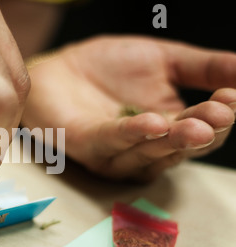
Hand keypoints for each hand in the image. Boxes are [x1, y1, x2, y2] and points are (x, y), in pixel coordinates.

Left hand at [22, 35, 235, 180]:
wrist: (61, 67)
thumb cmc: (107, 68)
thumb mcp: (164, 60)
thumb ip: (202, 67)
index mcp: (168, 126)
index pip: (202, 131)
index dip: (219, 118)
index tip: (232, 97)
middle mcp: (145, 147)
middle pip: (179, 148)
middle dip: (203, 132)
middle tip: (221, 114)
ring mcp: (116, 152)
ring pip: (149, 153)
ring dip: (173, 140)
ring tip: (197, 125)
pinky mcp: (89, 146)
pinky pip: (113, 142)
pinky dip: (133, 134)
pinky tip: (152, 122)